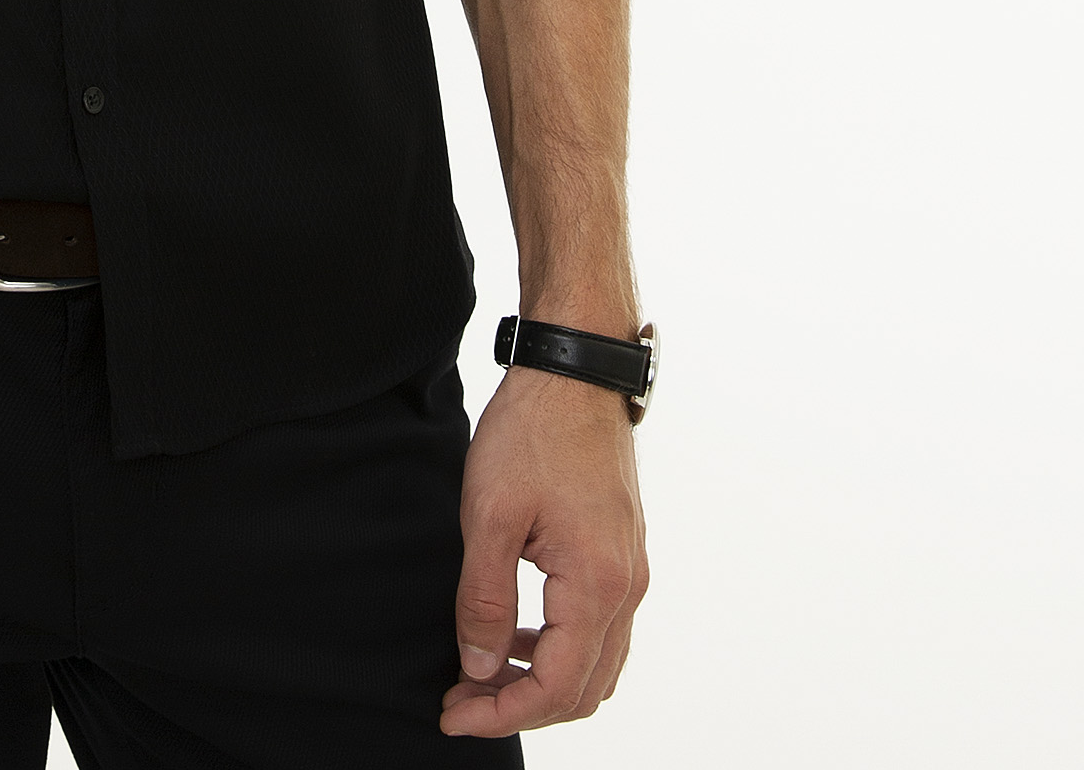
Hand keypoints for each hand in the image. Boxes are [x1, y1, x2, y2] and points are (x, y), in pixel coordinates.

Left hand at [440, 364, 647, 737]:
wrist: (576, 370)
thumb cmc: (534, 431)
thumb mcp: (490, 515)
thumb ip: (485, 600)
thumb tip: (479, 667)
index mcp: (599, 584)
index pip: (556, 687)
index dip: (501, 713)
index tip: (452, 713)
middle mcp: (628, 588)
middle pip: (584, 689)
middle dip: (521, 705)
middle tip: (462, 700)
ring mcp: (631, 570)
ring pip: (596, 663)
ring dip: (542, 678)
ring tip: (481, 669)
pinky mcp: (622, 553)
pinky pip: (599, 627)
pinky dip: (559, 646)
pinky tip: (516, 630)